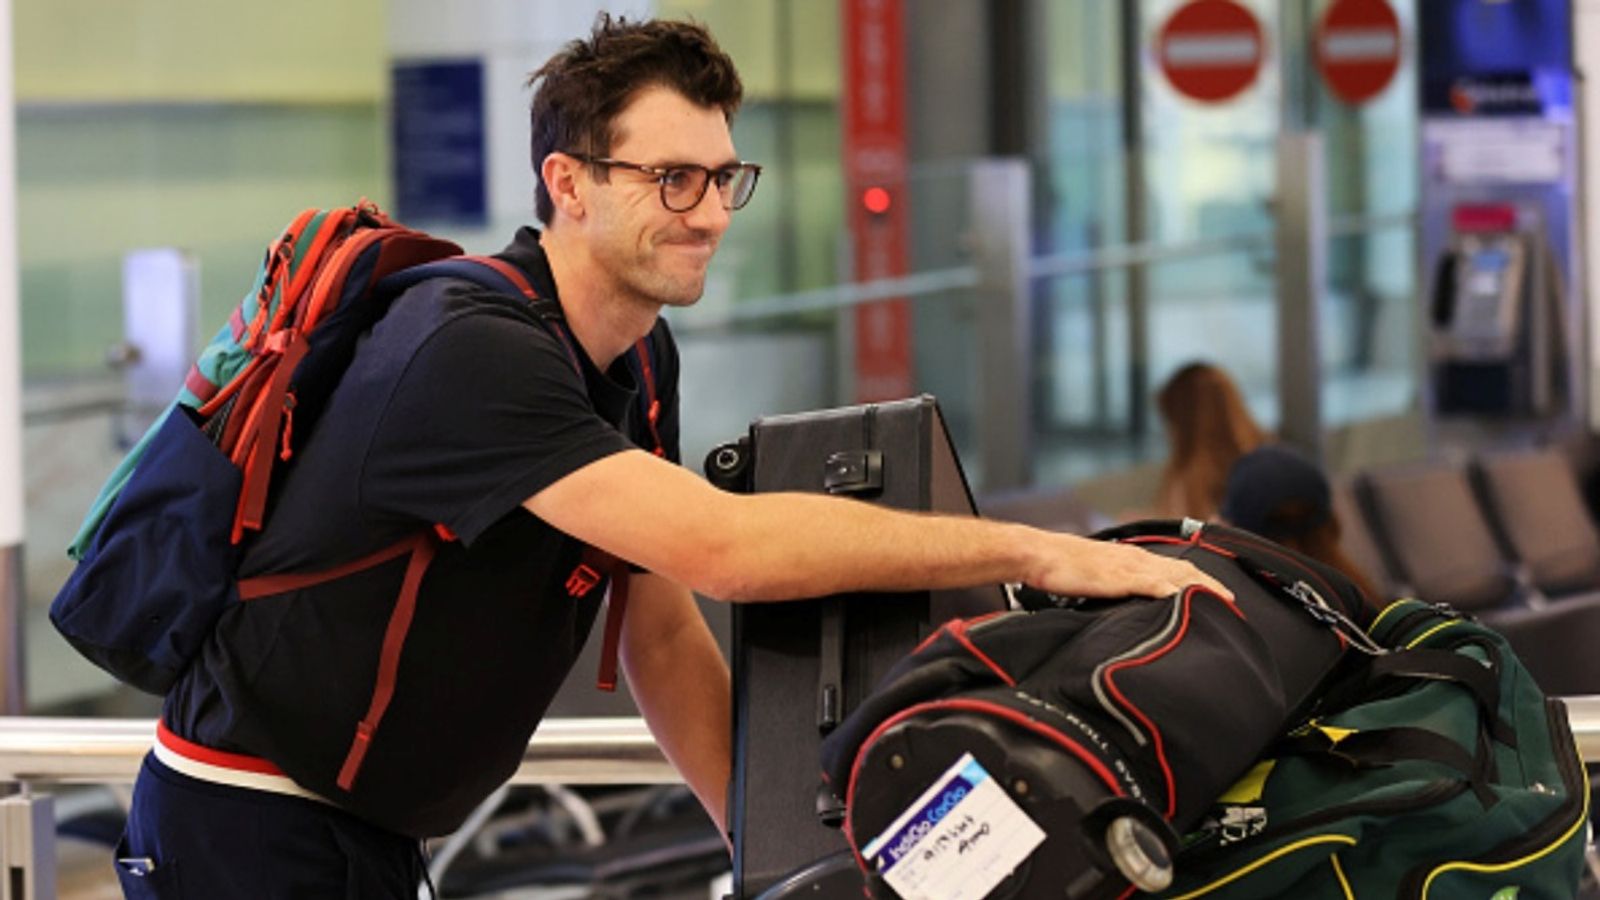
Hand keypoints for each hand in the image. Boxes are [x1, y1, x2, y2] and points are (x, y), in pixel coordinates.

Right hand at [1029, 533, 1232, 601]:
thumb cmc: (1062, 567)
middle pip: (1185, 569)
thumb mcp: (1097, 575)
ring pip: (1175, 574)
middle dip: (1211, 585)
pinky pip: (1150, 582)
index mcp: (1133, 557)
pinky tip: (1184, 598)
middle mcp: (1136, 558)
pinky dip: (1170, 589)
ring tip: (1222, 602)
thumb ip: (1117, 584)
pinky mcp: (1116, 577)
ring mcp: (1128, 566)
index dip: (1202, 580)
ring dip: (1201, 587)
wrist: (1039, 555)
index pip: (1177, 568)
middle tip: (1233, 603)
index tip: (1221, 595)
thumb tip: (1132, 602)